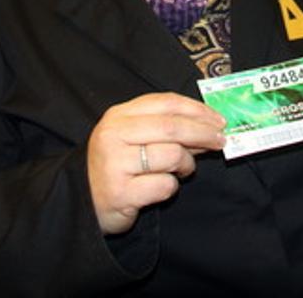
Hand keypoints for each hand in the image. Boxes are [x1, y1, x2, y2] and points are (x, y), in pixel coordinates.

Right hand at [87, 93, 225, 234]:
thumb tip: (208, 124)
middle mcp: (114, 135)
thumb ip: (164, 127)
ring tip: (181, 170)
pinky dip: (171, 187)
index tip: (218, 119)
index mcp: (118, 116)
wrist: (81, 199)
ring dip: (186, 164)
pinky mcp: (121, 192)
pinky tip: (161, 187)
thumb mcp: (131, 136)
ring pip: (172, 156)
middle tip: (221, 141)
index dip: (196, 110)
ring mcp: (116, 164)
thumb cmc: (116, 164)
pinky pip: (164, 185)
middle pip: (172, 127)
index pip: (165, 103)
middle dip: (203, 133)